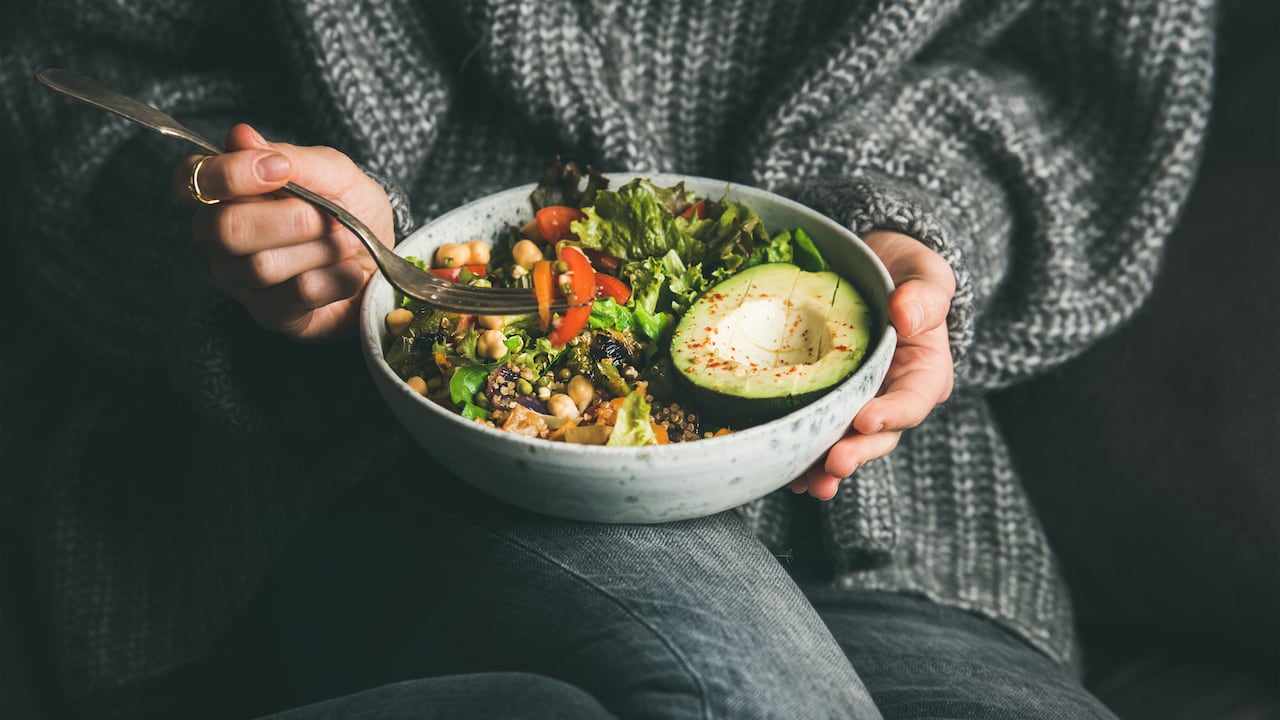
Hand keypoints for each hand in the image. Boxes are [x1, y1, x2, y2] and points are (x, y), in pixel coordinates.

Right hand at [173, 123, 394, 340]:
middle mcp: (220, 238)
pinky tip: (350, 272)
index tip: (280, 170)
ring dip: (321, 249)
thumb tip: (240, 136)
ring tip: (346, 242)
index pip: (193, 179)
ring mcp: (240, 281)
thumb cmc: (352, 211)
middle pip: (225, 229)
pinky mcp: (270, 315)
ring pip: (262, 266)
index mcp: (226, 192)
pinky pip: (296, 295)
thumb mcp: (335, 173)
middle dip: (290, 219)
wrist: (385, 259)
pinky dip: (336, 278)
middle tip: (329, 216)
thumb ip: (291, 158)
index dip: (229, 174)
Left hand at [787, 230, 955, 499]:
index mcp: (923, 373)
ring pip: (845, 443)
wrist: (873, 270)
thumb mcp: (925, 275)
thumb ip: (923, 296)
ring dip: (825, 468)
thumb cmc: (904, 274)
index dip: (891, 415)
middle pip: (878, 435)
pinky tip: (783, 471)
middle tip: (834, 464)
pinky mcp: (828, 404)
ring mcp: (858, 404)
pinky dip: (800, 452)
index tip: (866, 421)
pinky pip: (816, 432)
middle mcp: (892, 397)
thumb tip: (906, 315)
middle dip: (856, 453)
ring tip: (808, 484)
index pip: (913, 400)